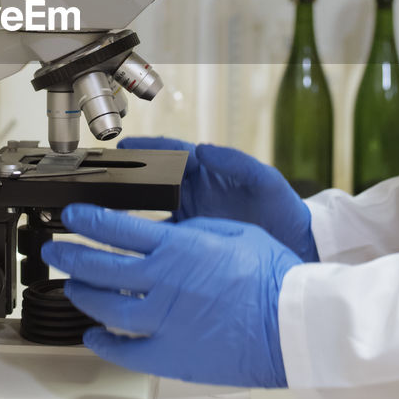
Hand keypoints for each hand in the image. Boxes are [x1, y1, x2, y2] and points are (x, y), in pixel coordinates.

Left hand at [42, 204, 299, 387]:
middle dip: (70, 256)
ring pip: (105, 308)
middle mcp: (162, 282)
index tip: (72, 217)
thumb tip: (170, 233)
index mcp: (177, 248)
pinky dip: (105, 344)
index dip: (88, 221)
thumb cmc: (273, 277)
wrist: (293, 324)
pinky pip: (126, 351)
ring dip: (83, 295)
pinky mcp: (170, 354)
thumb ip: (195, 232)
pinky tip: (93, 337)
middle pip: (100, 267)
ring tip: (71, 288)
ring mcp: (162, 321)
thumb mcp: (233, 233)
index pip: (116, 229)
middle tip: (54, 251)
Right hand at [119, 136, 317, 261]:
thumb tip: (205, 147)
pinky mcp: (191, 248)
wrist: (298, 251)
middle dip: (127, 180)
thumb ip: (237, 163)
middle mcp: (195, 195)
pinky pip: (162, 244)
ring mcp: (191, 221)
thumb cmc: (285, 211)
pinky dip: (143, 247)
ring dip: (127, 215)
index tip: (125, 147)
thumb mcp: (266, 181)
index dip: (148, 149)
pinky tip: (126, 251)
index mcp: (210, 173)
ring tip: (102, 216)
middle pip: (153, 183)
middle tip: (100, 180)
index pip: (172, 154)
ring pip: (150, 215)